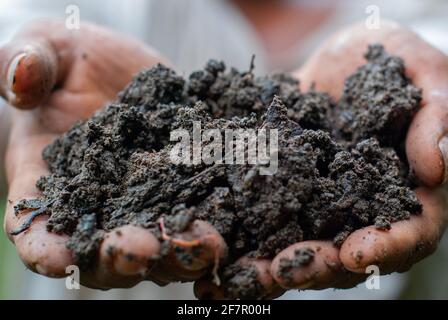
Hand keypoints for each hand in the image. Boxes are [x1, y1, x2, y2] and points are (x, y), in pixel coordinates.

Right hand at [1, 20, 226, 288]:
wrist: (122, 71)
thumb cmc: (74, 65)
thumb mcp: (49, 53)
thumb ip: (27, 64)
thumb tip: (20, 79)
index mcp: (51, 186)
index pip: (38, 230)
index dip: (47, 247)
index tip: (60, 256)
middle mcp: (100, 210)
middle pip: (107, 253)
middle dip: (127, 257)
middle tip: (146, 250)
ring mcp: (147, 207)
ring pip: (162, 246)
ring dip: (181, 251)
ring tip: (205, 243)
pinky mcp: (186, 192)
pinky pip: (202, 214)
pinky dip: (219, 220)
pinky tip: (237, 215)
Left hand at [194, 21, 447, 298]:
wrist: (339, 57)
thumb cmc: (394, 60)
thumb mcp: (425, 74)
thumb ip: (436, 117)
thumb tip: (434, 168)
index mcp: (408, 189)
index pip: (411, 231)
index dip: (388, 246)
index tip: (358, 253)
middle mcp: (362, 206)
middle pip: (348, 251)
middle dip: (317, 264)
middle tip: (286, 270)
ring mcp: (320, 202)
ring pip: (302, 243)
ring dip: (273, 263)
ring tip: (244, 273)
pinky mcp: (284, 188)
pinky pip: (266, 215)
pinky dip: (245, 233)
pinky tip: (220, 243)